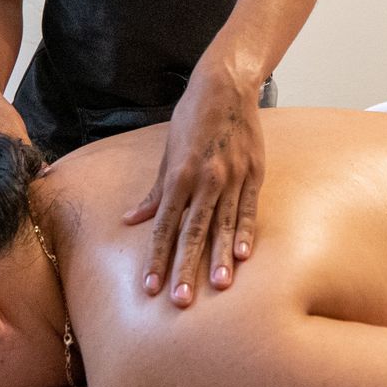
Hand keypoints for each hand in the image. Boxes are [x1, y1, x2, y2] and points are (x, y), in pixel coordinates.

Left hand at [122, 72, 264, 307]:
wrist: (225, 86)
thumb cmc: (192, 119)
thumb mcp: (168, 153)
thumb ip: (155, 191)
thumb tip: (133, 220)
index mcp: (180, 174)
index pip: (165, 225)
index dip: (157, 257)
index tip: (151, 286)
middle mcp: (205, 178)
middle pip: (193, 231)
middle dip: (186, 267)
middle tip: (181, 300)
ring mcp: (233, 176)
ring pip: (224, 224)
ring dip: (220, 257)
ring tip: (218, 286)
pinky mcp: (254, 172)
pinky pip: (249, 208)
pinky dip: (246, 232)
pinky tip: (244, 255)